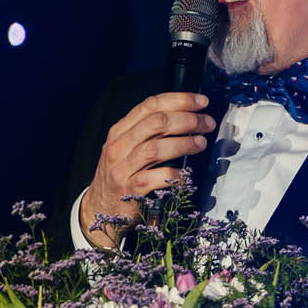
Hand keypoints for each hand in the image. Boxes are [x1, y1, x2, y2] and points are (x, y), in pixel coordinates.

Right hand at [78, 94, 215, 247]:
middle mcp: (119, 146)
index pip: (150, 105)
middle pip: (156, 123)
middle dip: (187, 119)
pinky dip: (175, 174)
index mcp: (120, 130)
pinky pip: (156, 177)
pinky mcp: (130, 189)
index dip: (179, 100)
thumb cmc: (123, 173)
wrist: (100, 206)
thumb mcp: (128, 147)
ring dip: (184, 143)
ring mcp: (122, 168)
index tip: (202, 101)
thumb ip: (150, 131)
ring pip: (155, 148)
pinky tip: (186, 175)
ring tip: (202, 143)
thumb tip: (189, 115)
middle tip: (207, 123)